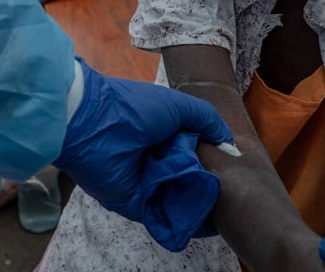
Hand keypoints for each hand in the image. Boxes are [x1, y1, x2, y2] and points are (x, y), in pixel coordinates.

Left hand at [54, 59, 233, 250]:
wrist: (91, 124)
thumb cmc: (134, 108)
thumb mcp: (179, 106)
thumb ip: (208, 121)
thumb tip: (230, 146)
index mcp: (164, 132)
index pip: (195, 150)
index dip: (213, 158)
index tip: (234, 168)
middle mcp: (156, 157)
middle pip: (189, 175)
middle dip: (209, 182)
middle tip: (231, 190)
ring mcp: (146, 181)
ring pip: (179, 196)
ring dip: (198, 200)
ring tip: (224, 205)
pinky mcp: (135, 203)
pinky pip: (163, 213)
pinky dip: (182, 216)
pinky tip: (206, 219)